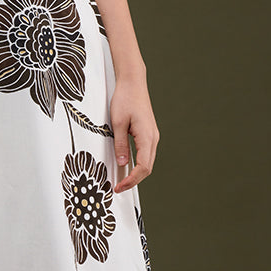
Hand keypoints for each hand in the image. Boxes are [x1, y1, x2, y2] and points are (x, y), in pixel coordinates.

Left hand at [109, 74, 158, 191]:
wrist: (133, 83)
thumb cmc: (125, 99)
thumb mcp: (117, 123)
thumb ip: (120, 144)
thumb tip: (123, 163)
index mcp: (147, 137)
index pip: (142, 167)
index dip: (131, 180)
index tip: (119, 187)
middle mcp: (153, 138)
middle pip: (147, 168)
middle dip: (134, 180)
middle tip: (118, 188)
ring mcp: (152, 136)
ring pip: (147, 162)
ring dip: (136, 173)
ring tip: (121, 180)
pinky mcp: (148, 133)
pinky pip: (145, 154)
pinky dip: (138, 164)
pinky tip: (127, 167)